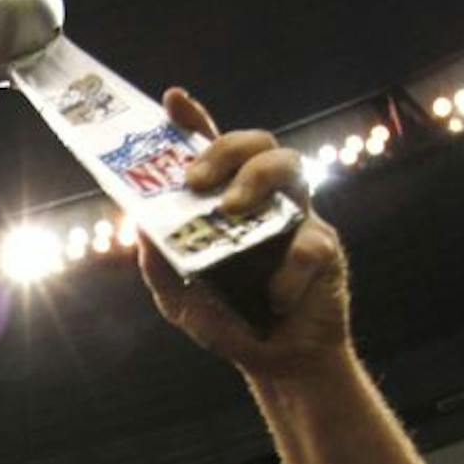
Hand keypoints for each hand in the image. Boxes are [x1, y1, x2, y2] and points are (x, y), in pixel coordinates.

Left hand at [138, 87, 350, 378]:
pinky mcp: (325, 249)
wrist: (277, 363)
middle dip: (223, 149)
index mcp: (225, 202)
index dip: (193, 120)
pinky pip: (308, 244)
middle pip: (255, 142)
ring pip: (290, 166)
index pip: (211, 149)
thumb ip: (158, 264)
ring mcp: (296, 218)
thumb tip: (139, 226)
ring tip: (233, 210)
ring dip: (257, 179)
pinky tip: (270, 299)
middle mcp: (263, 200)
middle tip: (196, 179)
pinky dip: (285, 274)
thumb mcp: (178, 297)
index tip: (173, 100)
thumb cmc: (228, 321)